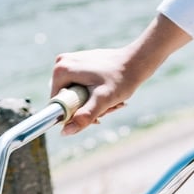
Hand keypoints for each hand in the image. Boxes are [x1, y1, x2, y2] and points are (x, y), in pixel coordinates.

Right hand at [51, 14, 189, 135]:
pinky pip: (81, 88)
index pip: (57, 105)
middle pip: (67, 100)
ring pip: (75, 96)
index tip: (96, 115)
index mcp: (60, 70)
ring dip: (92, 105)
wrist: (136, 62)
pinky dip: (94, 96)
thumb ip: (84, 116)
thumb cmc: (121, 79)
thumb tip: (65, 132)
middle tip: (107, 108)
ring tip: (111, 102)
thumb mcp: (103, 100)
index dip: (74, 116)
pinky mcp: (78, 64)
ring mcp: (69, 62)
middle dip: (86, 110)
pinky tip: (109, 94)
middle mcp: (61, 63)